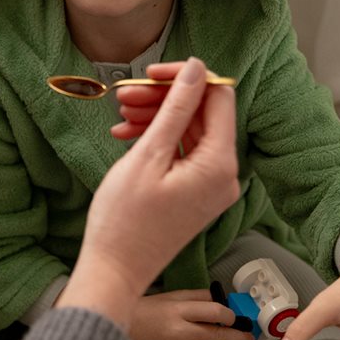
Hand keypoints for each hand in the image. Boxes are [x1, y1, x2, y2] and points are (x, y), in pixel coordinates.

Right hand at [57, 58, 241, 325]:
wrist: (115, 271)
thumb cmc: (125, 219)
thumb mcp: (148, 155)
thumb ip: (176, 109)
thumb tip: (198, 68)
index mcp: (220, 164)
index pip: (218, 97)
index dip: (187, 78)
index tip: (151, 74)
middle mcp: (225, 175)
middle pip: (202, 115)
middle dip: (165, 99)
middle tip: (126, 95)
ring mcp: (211, 187)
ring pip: (189, 133)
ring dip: (157, 118)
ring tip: (120, 116)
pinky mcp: (196, 194)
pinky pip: (183, 154)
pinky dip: (158, 141)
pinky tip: (126, 136)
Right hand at [129, 289, 252, 339]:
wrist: (126, 329)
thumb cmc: (150, 309)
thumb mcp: (173, 296)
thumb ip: (199, 297)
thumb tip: (224, 301)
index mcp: (179, 310)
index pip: (216, 313)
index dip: (231, 316)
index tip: (234, 317)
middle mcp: (180, 332)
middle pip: (220, 336)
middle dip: (240, 336)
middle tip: (248, 336)